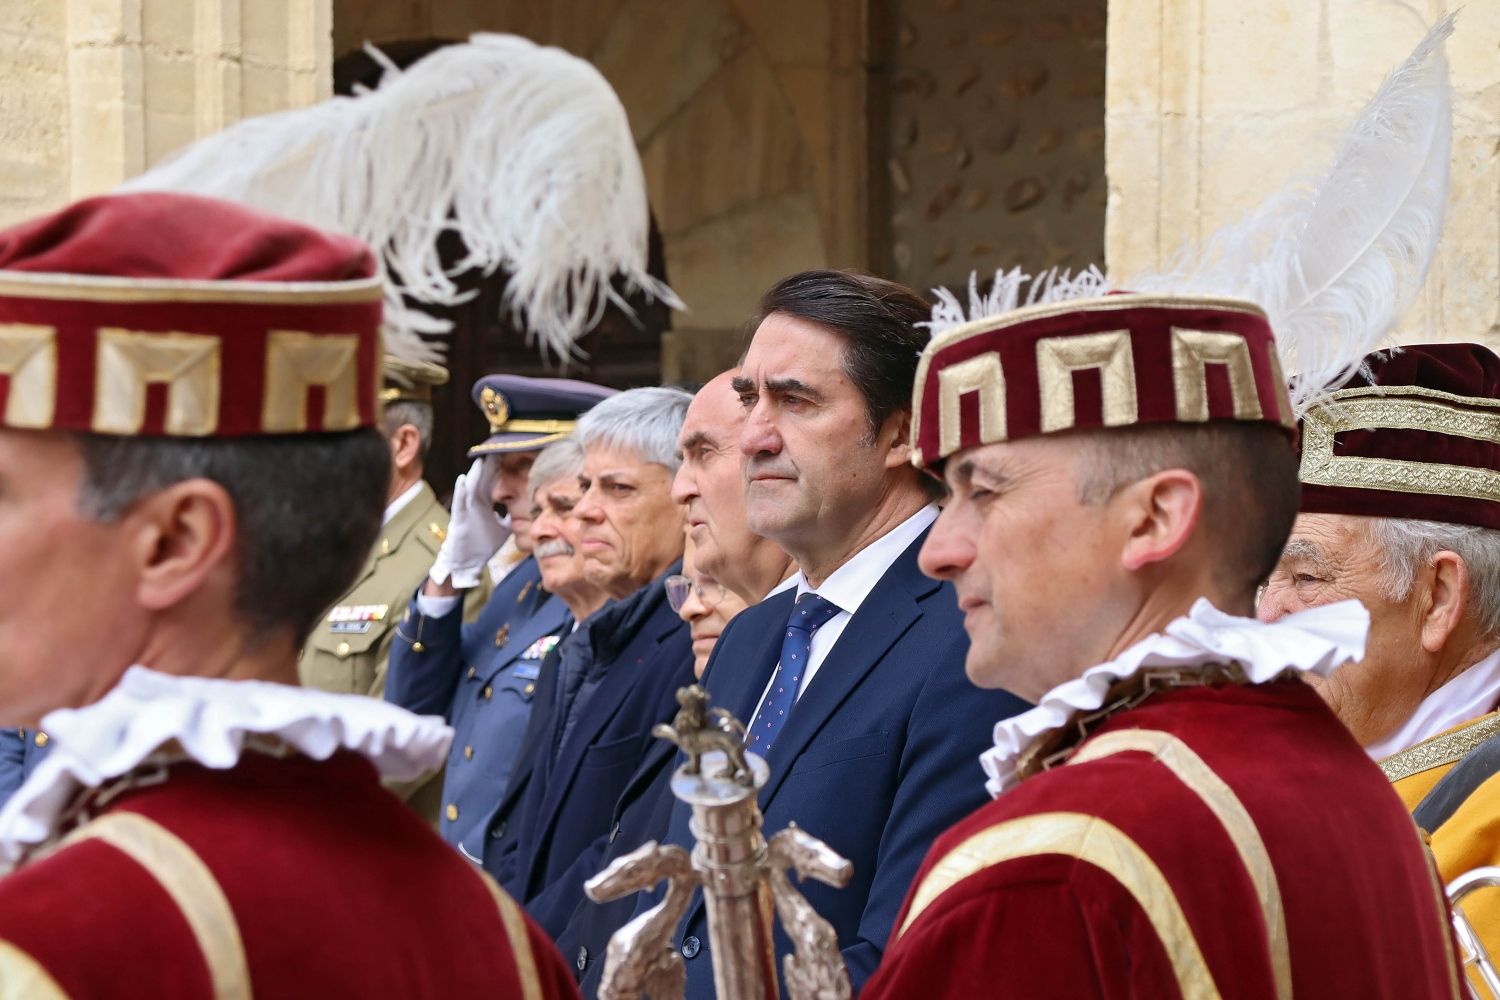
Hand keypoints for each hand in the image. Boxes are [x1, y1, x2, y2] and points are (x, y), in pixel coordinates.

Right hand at [428, 459, 510, 589]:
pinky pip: (459, 502)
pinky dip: (461, 491)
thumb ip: (512, 517)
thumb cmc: (483, 545)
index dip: (499, 470)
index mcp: (486, 504)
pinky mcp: (459, 519)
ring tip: (481, 460)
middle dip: (489, 466)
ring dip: (475, 474)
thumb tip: (527, 510)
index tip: (508, 455)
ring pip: (471, 488)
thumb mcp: (503, 529)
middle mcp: (476, 503)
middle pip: (483, 481)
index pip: (494, 483)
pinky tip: (463, 479)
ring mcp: (467, 510)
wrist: (469, 562)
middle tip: (496, 448)